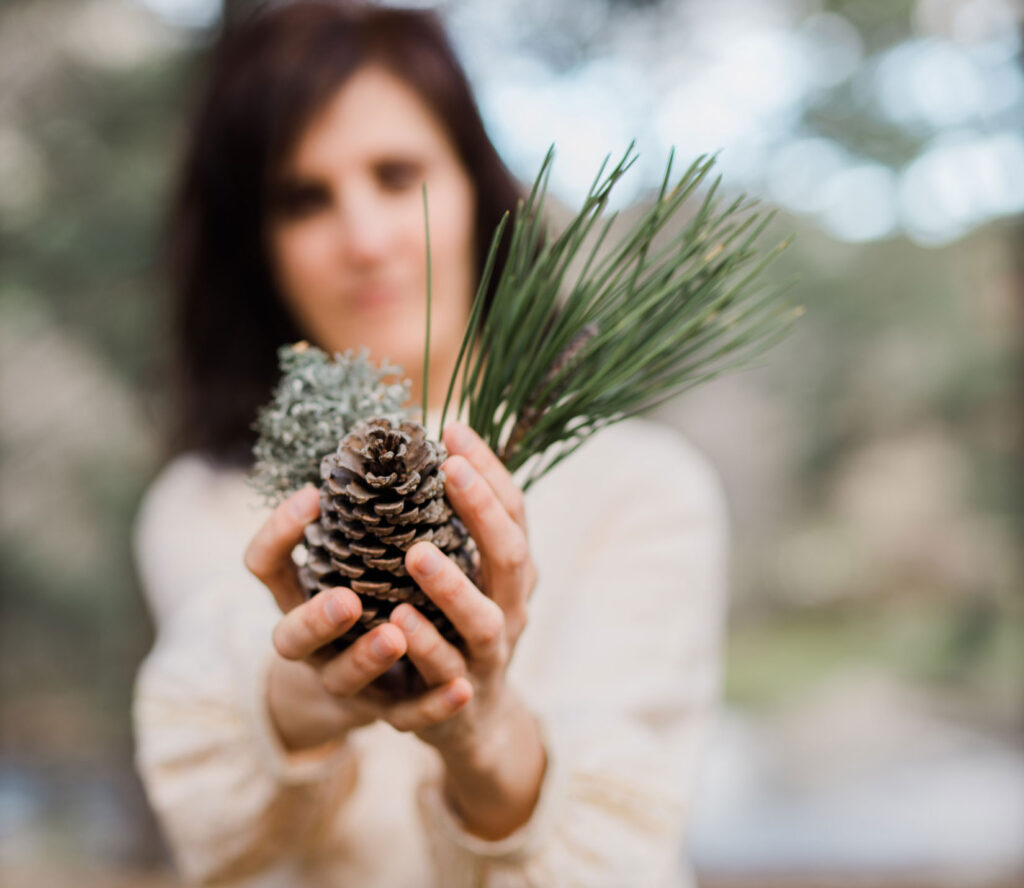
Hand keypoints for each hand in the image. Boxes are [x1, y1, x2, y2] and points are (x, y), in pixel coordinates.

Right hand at [243, 483, 475, 752]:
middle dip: (317, 617)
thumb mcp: (362, 557)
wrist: (389, 686)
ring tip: (397, 632)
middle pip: (293, 637)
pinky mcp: (394, 712)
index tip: (311, 495)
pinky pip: (410, 716)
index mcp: (306, 593)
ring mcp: (351, 682)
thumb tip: (419, 438)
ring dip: (368, 655)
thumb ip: (372, 513)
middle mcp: (318, 642)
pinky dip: (434, 704)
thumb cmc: (378, 597)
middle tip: (347, 596)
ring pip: (345, 677)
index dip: (278, 535)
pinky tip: (461, 687)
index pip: (265, 566)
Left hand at [387, 420, 537, 761]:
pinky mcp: (460, 700)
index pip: (514, 512)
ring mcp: (489, 657)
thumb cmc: (462, 631)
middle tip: (450, 471)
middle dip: (484, 512)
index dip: (491, 471)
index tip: (455, 428)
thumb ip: (460, 528)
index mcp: (512, 574)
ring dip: (455, 587)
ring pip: (483, 621)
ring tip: (416, 553)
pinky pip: (447, 679)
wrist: (475, 725)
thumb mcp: (473, 577)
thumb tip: (434, 451)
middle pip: (511, 557)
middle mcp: (511, 609)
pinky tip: (399, 624)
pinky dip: (429, 652)